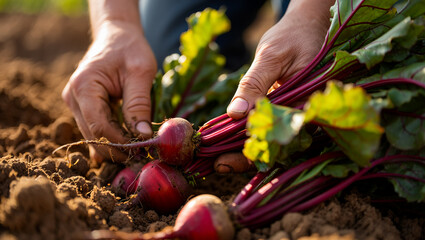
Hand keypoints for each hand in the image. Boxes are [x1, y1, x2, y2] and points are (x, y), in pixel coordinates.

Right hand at [62, 20, 156, 161]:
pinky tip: (124, 149)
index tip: (142, 150)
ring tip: (137, 153)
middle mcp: (73, 97)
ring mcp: (74, 103)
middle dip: (117, 149)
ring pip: (93, 136)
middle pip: (93, 135)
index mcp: (84, 86)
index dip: (119, 142)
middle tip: (142, 158)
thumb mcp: (141, 72)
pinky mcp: (82, 107)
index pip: (99, 126)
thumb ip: (139, 104)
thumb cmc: (129, 49)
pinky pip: (94, 129)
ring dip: (113, 147)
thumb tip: (142, 136)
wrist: (116, 35)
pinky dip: (109, 140)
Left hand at [218, 0, 332, 172]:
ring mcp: (295, 116)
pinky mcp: (285, 111)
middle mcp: (305, 117)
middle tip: (213, 166)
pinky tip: (225, 140)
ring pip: (270, 143)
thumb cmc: (293, 36)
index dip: (251, 155)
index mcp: (309, 106)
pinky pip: (267, 128)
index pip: (278, 142)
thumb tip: (236, 115)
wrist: (306, 27)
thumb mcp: (271, 56)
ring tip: (214, 159)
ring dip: (243, 151)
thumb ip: (254, 85)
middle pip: (274, 149)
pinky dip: (246, 135)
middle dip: (243, 159)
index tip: (223, 162)